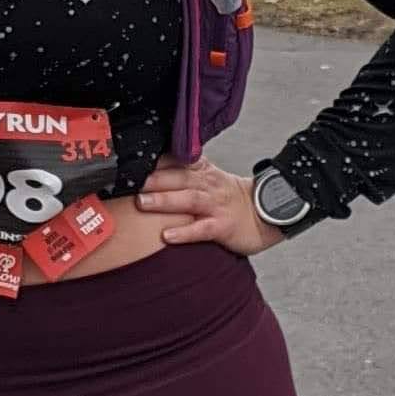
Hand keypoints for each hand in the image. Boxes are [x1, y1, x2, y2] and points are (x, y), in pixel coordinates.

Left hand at [139, 159, 283, 254]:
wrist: (264, 214)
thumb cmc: (230, 199)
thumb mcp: (209, 177)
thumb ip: (183, 171)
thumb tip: (148, 170)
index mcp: (203, 171)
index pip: (177, 160)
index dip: (155, 161)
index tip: (133, 162)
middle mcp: (209, 185)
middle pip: (179, 178)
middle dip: (154, 179)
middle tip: (130, 182)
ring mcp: (217, 205)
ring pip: (189, 199)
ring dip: (165, 200)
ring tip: (143, 203)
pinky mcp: (222, 226)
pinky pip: (201, 229)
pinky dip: (184, 232)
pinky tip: (167, 236)